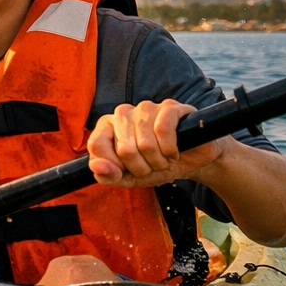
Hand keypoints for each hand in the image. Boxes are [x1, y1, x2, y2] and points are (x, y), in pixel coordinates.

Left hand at [87, 100, 224, 187]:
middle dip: (141, 168)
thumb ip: (108, 175)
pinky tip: (174, 152)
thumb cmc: (154, 165)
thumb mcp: (128, 178)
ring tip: (163, 160)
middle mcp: (123, 113)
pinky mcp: (170, 107)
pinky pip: (164, 129)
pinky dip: (170, 149)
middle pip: (124, 149)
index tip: (126, 171)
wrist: (189, 161)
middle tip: (151, 167)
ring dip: (158, 161)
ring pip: (145, 142)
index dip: (113, 165)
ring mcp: (146, 107)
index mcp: (107, 126)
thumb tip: (97, 166)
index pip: (96, 143)